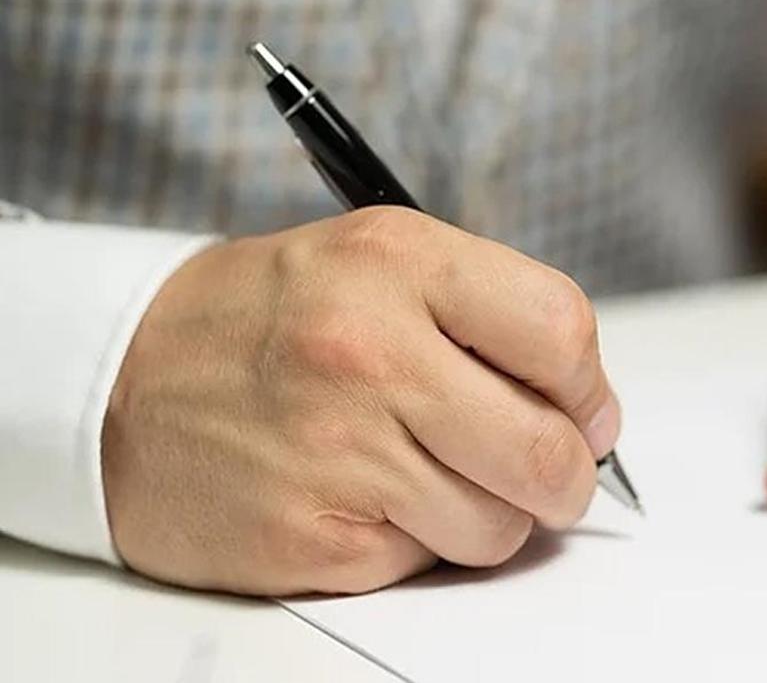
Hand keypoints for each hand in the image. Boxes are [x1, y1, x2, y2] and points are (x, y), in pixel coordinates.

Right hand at [102, 207, 619, 594]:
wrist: (116, 383)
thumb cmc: (263, 322)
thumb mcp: (373, 262)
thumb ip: (485, 315)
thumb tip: (585, 407)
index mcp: (398, 263)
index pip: (560, 331)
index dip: (590, 388)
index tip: (584, 412)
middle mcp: (370, 353)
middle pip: (549, 452)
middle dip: (566, 477)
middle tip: (543, 470)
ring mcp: (340, 451)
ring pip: (501, 526)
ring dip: (488, 514)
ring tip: (431, 476)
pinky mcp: (315, 539)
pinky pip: (429, 564)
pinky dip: (418, 544)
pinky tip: (368, 499)